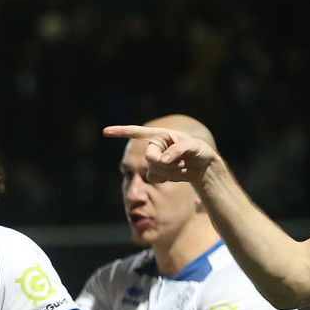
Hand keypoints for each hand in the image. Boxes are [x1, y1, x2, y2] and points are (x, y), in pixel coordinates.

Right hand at [103, 124, 221, 183]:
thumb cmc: (201, 151)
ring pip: (152, 171)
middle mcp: (155, 147)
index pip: (137, 132)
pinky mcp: (157, 173)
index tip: (105, 132)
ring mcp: (155, 161)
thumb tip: (162, 161)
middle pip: (149, 158)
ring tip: (183, 166)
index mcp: (161, 135)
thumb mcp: (195, 147)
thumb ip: (179, 150)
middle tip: (181, 162)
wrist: (204, 167)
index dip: (120, 131)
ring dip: (169, 171)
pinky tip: (179, 173)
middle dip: (164, 163)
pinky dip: (169, 177)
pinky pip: (156, 178)